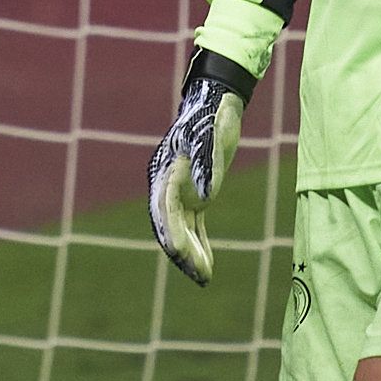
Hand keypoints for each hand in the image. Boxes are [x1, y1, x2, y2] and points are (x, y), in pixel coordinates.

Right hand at [147, 50, 254, 285]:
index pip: (163, 208)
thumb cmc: (213, 117)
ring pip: (181, 230)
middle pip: (169, 225)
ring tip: (204, 279)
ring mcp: (180, 192)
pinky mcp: (195, 196)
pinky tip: (207, 265)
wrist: (216, 102)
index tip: (180, 252)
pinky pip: (194, 226)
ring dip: (191, 255)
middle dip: (182, 252)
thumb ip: (207, 164)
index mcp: (165, 172)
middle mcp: (167, 185)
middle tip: (198, 275)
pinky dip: (200, 246)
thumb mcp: (212, 137)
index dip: (171, 232)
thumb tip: (205, 194)